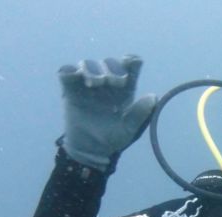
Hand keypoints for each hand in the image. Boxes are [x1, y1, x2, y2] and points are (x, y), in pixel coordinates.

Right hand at [58, 55, 156, 171]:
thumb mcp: (128, 129)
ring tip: (94, 83)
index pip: (130, 68)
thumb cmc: (112, 139)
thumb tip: (154, 97)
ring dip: (92, 69)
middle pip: (109, 63)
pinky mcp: (70, 90)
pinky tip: (76, 76)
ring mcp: (88, 85)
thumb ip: (140, 114)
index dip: (131, 61)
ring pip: (88, 64)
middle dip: (112, 68)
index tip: (131, 62)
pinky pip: (67, 72)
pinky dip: (70, 70)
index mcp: (124, 90)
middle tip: (115, 81)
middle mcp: (107, 84)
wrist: (90, 150)